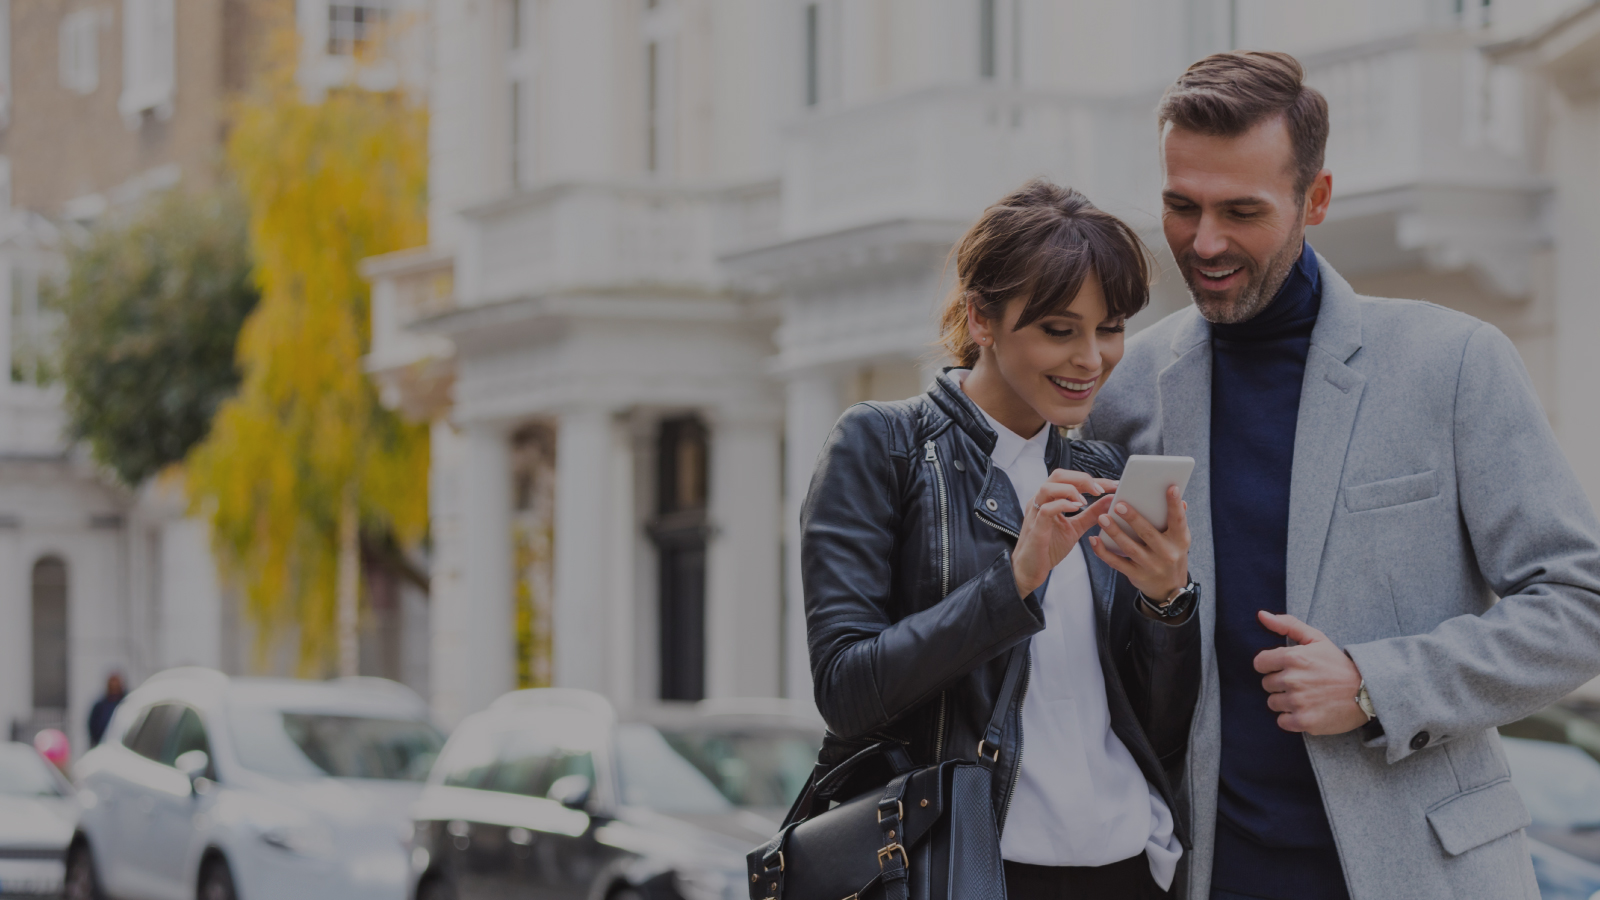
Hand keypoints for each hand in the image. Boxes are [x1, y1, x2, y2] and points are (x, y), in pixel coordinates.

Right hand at [1012, 469, 1117, 597]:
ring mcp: (1035, 513)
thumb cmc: (1049, 548)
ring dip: (1071, 490)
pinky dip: (1062, 505)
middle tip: (1101, 490)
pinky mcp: (1035, 528)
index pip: (1070, 479)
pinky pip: (1046, 509)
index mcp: (1049, 499)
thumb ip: (1092, 514)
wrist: (1031, 569)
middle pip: (1058, 475)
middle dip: (1082, 479)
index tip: (1113, 485)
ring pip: (1048, 487)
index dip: (1092, 479)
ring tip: (1086, 501)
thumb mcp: (1076, 528)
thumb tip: (1110, 500)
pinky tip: (1076, 509)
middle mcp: (1040, 501)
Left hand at [1088, 486, 1190, 600]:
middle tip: (1119, 505)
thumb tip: (1180, 499)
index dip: (1174, 504)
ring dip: (1114, 532)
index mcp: (1180, 540)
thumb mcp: (1179, 539)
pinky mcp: (1136, 575)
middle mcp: (1166, 553)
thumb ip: (1176, 520)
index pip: (1178, 520)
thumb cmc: (1172, 554)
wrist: (1170, 589)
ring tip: (1102, 518)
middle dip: (1133, 518)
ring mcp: (1150, 565)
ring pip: (1129, 547)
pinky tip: (1094, 539)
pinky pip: (1116, 563)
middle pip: (1148, 533)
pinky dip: (1103, 551)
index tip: (1170, 488)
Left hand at [1253, 612, 1367, 734]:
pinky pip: (1281, 721)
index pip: (1260, 663)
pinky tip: (1307, 710)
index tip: (1286, 668)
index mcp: (1293, 657)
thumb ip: (1287, 624)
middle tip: (1303, 683)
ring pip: (1273, 703)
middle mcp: (1293, 679)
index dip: (1271, 666)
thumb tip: (1261, 615)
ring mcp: (1298, 702)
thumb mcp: (1316, 638)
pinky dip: (1291, 718)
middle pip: (1267, 684)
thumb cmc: (1338, 664)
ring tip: (1306, 697)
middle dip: (1280, 683)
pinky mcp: (1304, 721)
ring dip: (1286, 701)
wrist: (1367, 692)